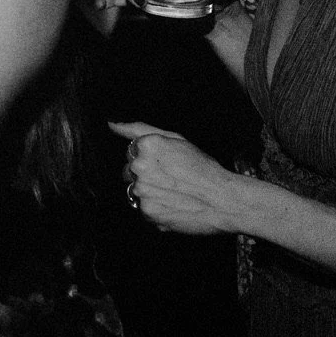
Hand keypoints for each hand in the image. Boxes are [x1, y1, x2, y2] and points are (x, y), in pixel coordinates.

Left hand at [111, 122, 253, 235]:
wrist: (224, 200)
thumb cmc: (203, 168)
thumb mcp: (175, 139)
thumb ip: (138, 129)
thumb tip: (111, 124)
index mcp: (146, 145)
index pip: (131, 151)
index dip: (150, 159)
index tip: (167, 165)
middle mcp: (140, 167)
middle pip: (129, 171)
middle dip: (145, 175)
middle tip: (171, 180)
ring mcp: (142, 190)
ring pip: (135, 191)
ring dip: (149, 193)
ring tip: (174, 194)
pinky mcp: (147, 212)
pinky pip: (144, 209)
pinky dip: (156, 209)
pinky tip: (174, 205)